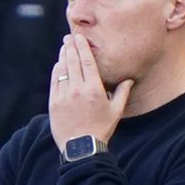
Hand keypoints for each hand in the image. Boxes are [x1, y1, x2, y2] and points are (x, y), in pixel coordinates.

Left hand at [49, 34, 133, 149]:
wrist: (81, 147)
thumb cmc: (101, 129)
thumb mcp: (116, 112)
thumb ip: (122, 93)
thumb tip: (129, 80)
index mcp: (94, 90)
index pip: (87, 62)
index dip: (83, 47)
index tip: (80, 37)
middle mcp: (78, 90)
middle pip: (73, 61)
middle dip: (71, 47)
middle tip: (70, 37)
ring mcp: (64, 96)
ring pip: (62, 69)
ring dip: (63, 56)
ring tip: (65, 47)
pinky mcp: (54, 103)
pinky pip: (54, 81)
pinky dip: (57, 70)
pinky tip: (59, 64)